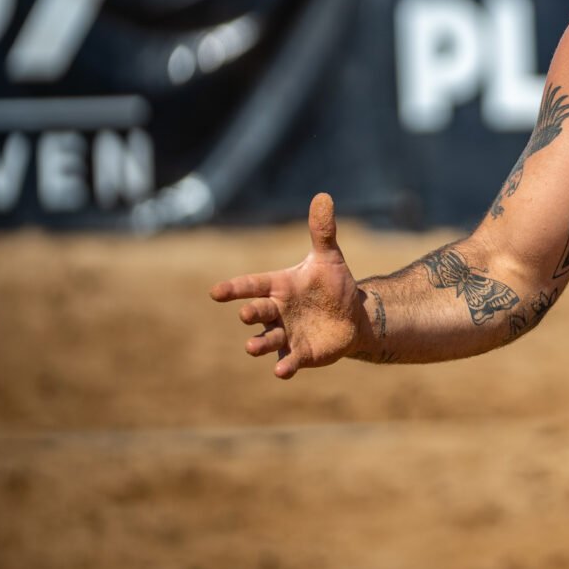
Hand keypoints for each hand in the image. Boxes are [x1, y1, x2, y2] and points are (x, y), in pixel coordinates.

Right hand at [210, 193, 366, 378]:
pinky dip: (285, 367)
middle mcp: (277, 311)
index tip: (216, 292)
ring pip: (266, 340)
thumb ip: (322, 231)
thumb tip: (323, 196)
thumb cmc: (333, 285)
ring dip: (259, 343)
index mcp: (278, 286)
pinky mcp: (300, 353)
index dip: (235, 288)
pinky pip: (290, 361)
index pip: (251, 285)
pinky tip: (282, 371)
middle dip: (251, 313)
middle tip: (246, 314)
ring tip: (251, 347)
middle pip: (257, 311)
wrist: (353, 315)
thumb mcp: (329, 257)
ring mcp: (286, 334)